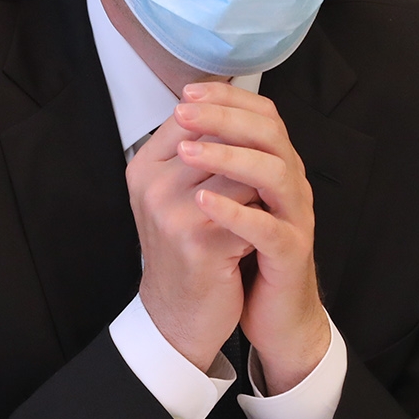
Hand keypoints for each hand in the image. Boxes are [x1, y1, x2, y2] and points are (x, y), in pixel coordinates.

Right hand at [126, 112, 258, 371]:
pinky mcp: (202, 243)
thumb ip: (196, 152)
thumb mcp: (176, 196)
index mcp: (143, 168)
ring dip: (264, 181)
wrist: (178, 315)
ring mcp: (174, 214)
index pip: (191, 116)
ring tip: (268, 196)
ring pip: (242, 171)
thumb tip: (233, 102)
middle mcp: (152, 187)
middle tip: (275, 157)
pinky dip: (265, 215)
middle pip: (219, 139)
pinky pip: (251, 211)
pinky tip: (267, 224)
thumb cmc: (185, 250)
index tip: (254, 126)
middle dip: (252, 147)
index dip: (229, 115)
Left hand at [172, 82, 328, 393]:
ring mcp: (295, 218)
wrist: (274, 315)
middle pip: (270, 133)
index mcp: (276, 166)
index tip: (186, 94)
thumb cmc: (246, 254)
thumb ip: (217, 166)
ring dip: (230, 156)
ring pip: (275, 172)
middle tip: (184, 112)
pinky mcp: (291, 253)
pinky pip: (268, 227)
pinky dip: (235, 211)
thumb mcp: (229, 202)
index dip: (226, 99)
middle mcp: (291, 184)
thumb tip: (182, 123)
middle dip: (224, 117)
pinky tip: (203, 200)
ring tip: (189, 150)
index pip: (261, 115)